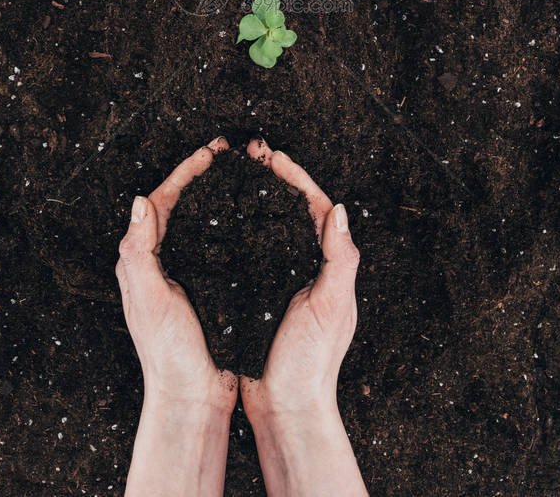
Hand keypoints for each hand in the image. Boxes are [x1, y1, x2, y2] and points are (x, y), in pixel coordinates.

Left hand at [118, 139, 236, 495]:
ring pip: (201, 222)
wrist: (192, 397)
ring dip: (217, 197)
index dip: (185, 171)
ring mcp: (186, 274)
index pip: (161, 200)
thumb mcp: (149, 299)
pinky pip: (219, 245)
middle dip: (202, 176)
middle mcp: (161, 262)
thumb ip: (139, 252)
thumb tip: (138, 200)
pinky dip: (232, 226)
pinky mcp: (208, 287)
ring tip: (241, 176)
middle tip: (229, 154)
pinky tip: (252, 220)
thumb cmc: (167, 353)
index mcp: (142, 259)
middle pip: (181, 205)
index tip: (210, 151)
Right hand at [241, 140, 366, 496]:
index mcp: (328, 263)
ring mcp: (281, 276)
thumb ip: (339, 260)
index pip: (314, 205)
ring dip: (253, 197)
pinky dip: (237, 228)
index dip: (293, 175)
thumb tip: (340, 210)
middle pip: (289, 208)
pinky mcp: (257, 291)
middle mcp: (306, 264)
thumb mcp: (331, 307)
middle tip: (247, 153)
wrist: (285, 406)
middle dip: (271, 177)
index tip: (271, 154)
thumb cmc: (311, 362)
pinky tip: (219, 218)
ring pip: (266, 225)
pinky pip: (248, 249)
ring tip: (233, 173)